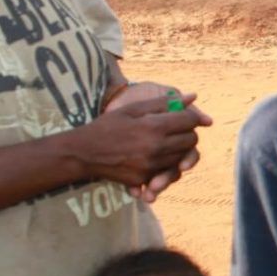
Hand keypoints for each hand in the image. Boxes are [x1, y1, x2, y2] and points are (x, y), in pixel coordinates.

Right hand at [104, 82, 212, 201]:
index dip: (190, 117)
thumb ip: (163, 103)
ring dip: (179, 149)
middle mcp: (156, 148)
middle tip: (176, 129)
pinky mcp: (145, 178)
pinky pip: (166, 171)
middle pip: (191, 141)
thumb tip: (192, 97)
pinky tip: (155, 155)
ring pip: (181, 157)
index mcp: (154, 127)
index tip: (183, 116)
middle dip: (188, 133)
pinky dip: (166, 163)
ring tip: (164, 141)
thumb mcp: (133, 108)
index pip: (189, 121)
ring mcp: (151, 165)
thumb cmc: (108, 125)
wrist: (83, 153)